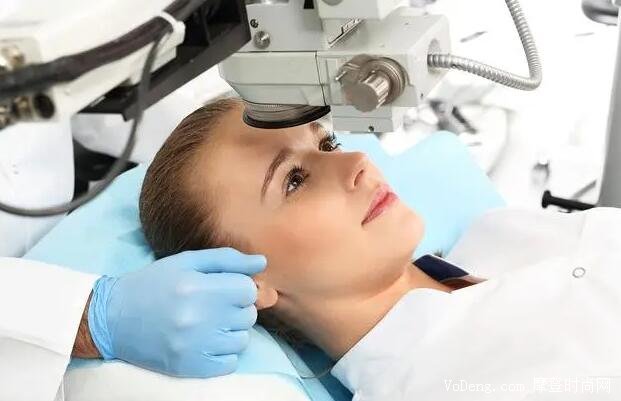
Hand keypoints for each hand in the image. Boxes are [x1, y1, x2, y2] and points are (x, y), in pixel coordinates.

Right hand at [87, 248, 265, 377]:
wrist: (113, 318)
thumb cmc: (153, 284)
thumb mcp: (187, 261)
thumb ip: (228, 260)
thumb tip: (262, 262)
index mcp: (196, 287)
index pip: (248, 290)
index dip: (240, 287)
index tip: (225, 289)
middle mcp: (197, 318)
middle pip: (248, 315)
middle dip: (237, 308)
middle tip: (214, 305)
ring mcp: (194, 346)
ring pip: (242, 339)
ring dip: (232, 331)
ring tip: (210, 323)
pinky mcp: (190, 367)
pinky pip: (231, 363)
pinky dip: (224, 353)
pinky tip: (207, 341)